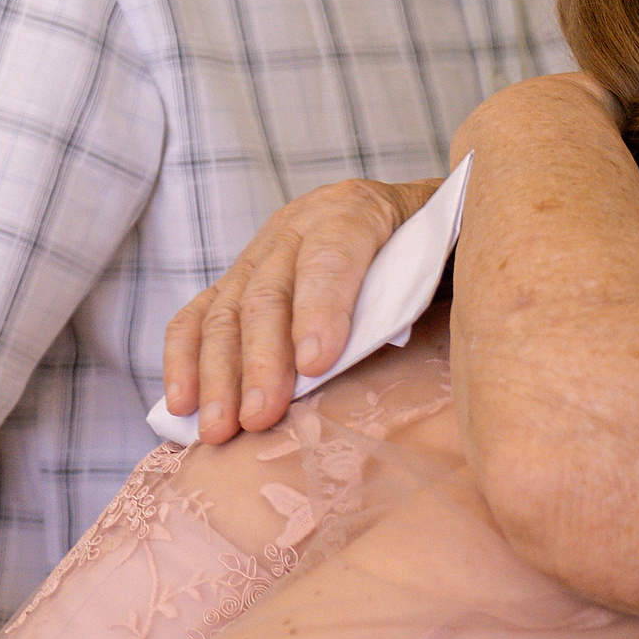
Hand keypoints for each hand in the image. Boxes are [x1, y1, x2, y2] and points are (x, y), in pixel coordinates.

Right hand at [163, 177, 438, 442]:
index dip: (323, 306)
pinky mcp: (236, 279)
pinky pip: (197, 316)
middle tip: (260, 416)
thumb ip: (442, 278)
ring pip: (228, 309)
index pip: (335, 254)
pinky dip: (184, 360)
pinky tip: (181, 405)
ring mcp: (262, 251)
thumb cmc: (440, 247)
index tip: (317, 363)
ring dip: (219, 373)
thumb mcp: (457, 248)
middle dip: (263, 359)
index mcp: (360, 208)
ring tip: (220, 429)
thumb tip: (445, 327)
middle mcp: (302, 223)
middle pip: (272, 290)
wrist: (416, 216)